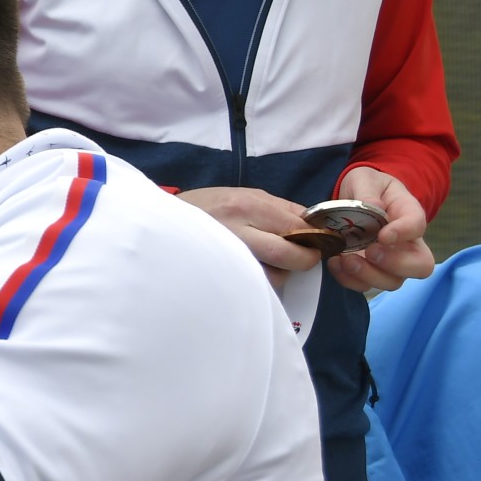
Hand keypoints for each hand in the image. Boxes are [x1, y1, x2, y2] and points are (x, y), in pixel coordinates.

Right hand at [173, 186, 317, 286]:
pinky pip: (254, 286)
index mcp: (246, 205)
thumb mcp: (242, 194)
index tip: (319, 243)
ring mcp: (226, 255)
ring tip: (270, 264)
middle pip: (288, 254)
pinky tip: (252, 273)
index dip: (315, 238)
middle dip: (304, 260)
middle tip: (304, 260)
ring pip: (273, 276)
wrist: (161, 222)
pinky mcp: (220, 276)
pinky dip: (261, 283)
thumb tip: (312, 223)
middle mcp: (237, 228)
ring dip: (280, 273)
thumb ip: (278, 208)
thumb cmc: (205, 207)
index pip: (296, 227)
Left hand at [326, 167, 433, 294]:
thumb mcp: (365, 179)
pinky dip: (349, 280)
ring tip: (346, 259)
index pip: (418, 226)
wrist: (354, 197)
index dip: (404, 234)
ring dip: (369, 276)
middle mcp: (407, 243)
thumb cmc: (366, 187)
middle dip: (395, 264)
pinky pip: (365, 286)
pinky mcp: (369, 270)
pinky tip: (335, 263)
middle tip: (370, 252)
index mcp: (409, 214)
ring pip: (393, 282)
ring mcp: (390, 261)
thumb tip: (373, 207)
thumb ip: (368, 191)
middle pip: (420, 266)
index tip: (384, 235)